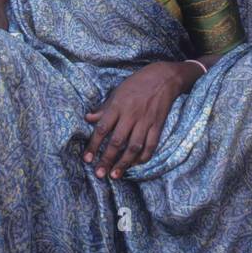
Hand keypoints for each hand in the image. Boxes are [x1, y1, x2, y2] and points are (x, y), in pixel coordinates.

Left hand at [83, 62, 186, 178]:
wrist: (164, 77)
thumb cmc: (137, 83)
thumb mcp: (117, 92)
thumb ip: (104, 108)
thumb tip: (88, 119)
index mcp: (118, 106)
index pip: (103, 129)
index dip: (94, 145)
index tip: (87, 159)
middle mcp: (131, 115)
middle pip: (117, 141)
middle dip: (107, 159)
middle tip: (99, 174)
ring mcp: (145, 121)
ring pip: (133, 146)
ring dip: (124, 163)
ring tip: (115, 175)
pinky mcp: (158, 125)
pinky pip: (150, 144)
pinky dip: (143, 156)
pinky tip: (136, 164)